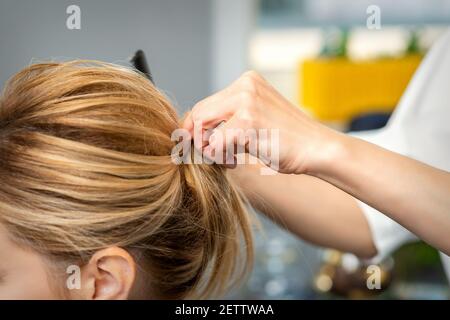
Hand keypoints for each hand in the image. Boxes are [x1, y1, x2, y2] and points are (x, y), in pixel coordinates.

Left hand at [183, 71, 341, 173]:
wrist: (316, 149)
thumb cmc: (287, 140)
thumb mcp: (256, 117)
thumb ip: (230, 117)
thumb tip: (194, 129)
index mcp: (247, 81)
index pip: (206, 103)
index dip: (196, 127)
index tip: (200, 144)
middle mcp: (245, 86)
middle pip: (199, 112)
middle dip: (198, 138)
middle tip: (212, 155)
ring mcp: (246, 102)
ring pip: (202, 128)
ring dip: (210, 149)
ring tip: (229, 158)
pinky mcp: (247, 122)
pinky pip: (214, 144)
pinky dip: (219, 158)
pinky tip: (234, 161)